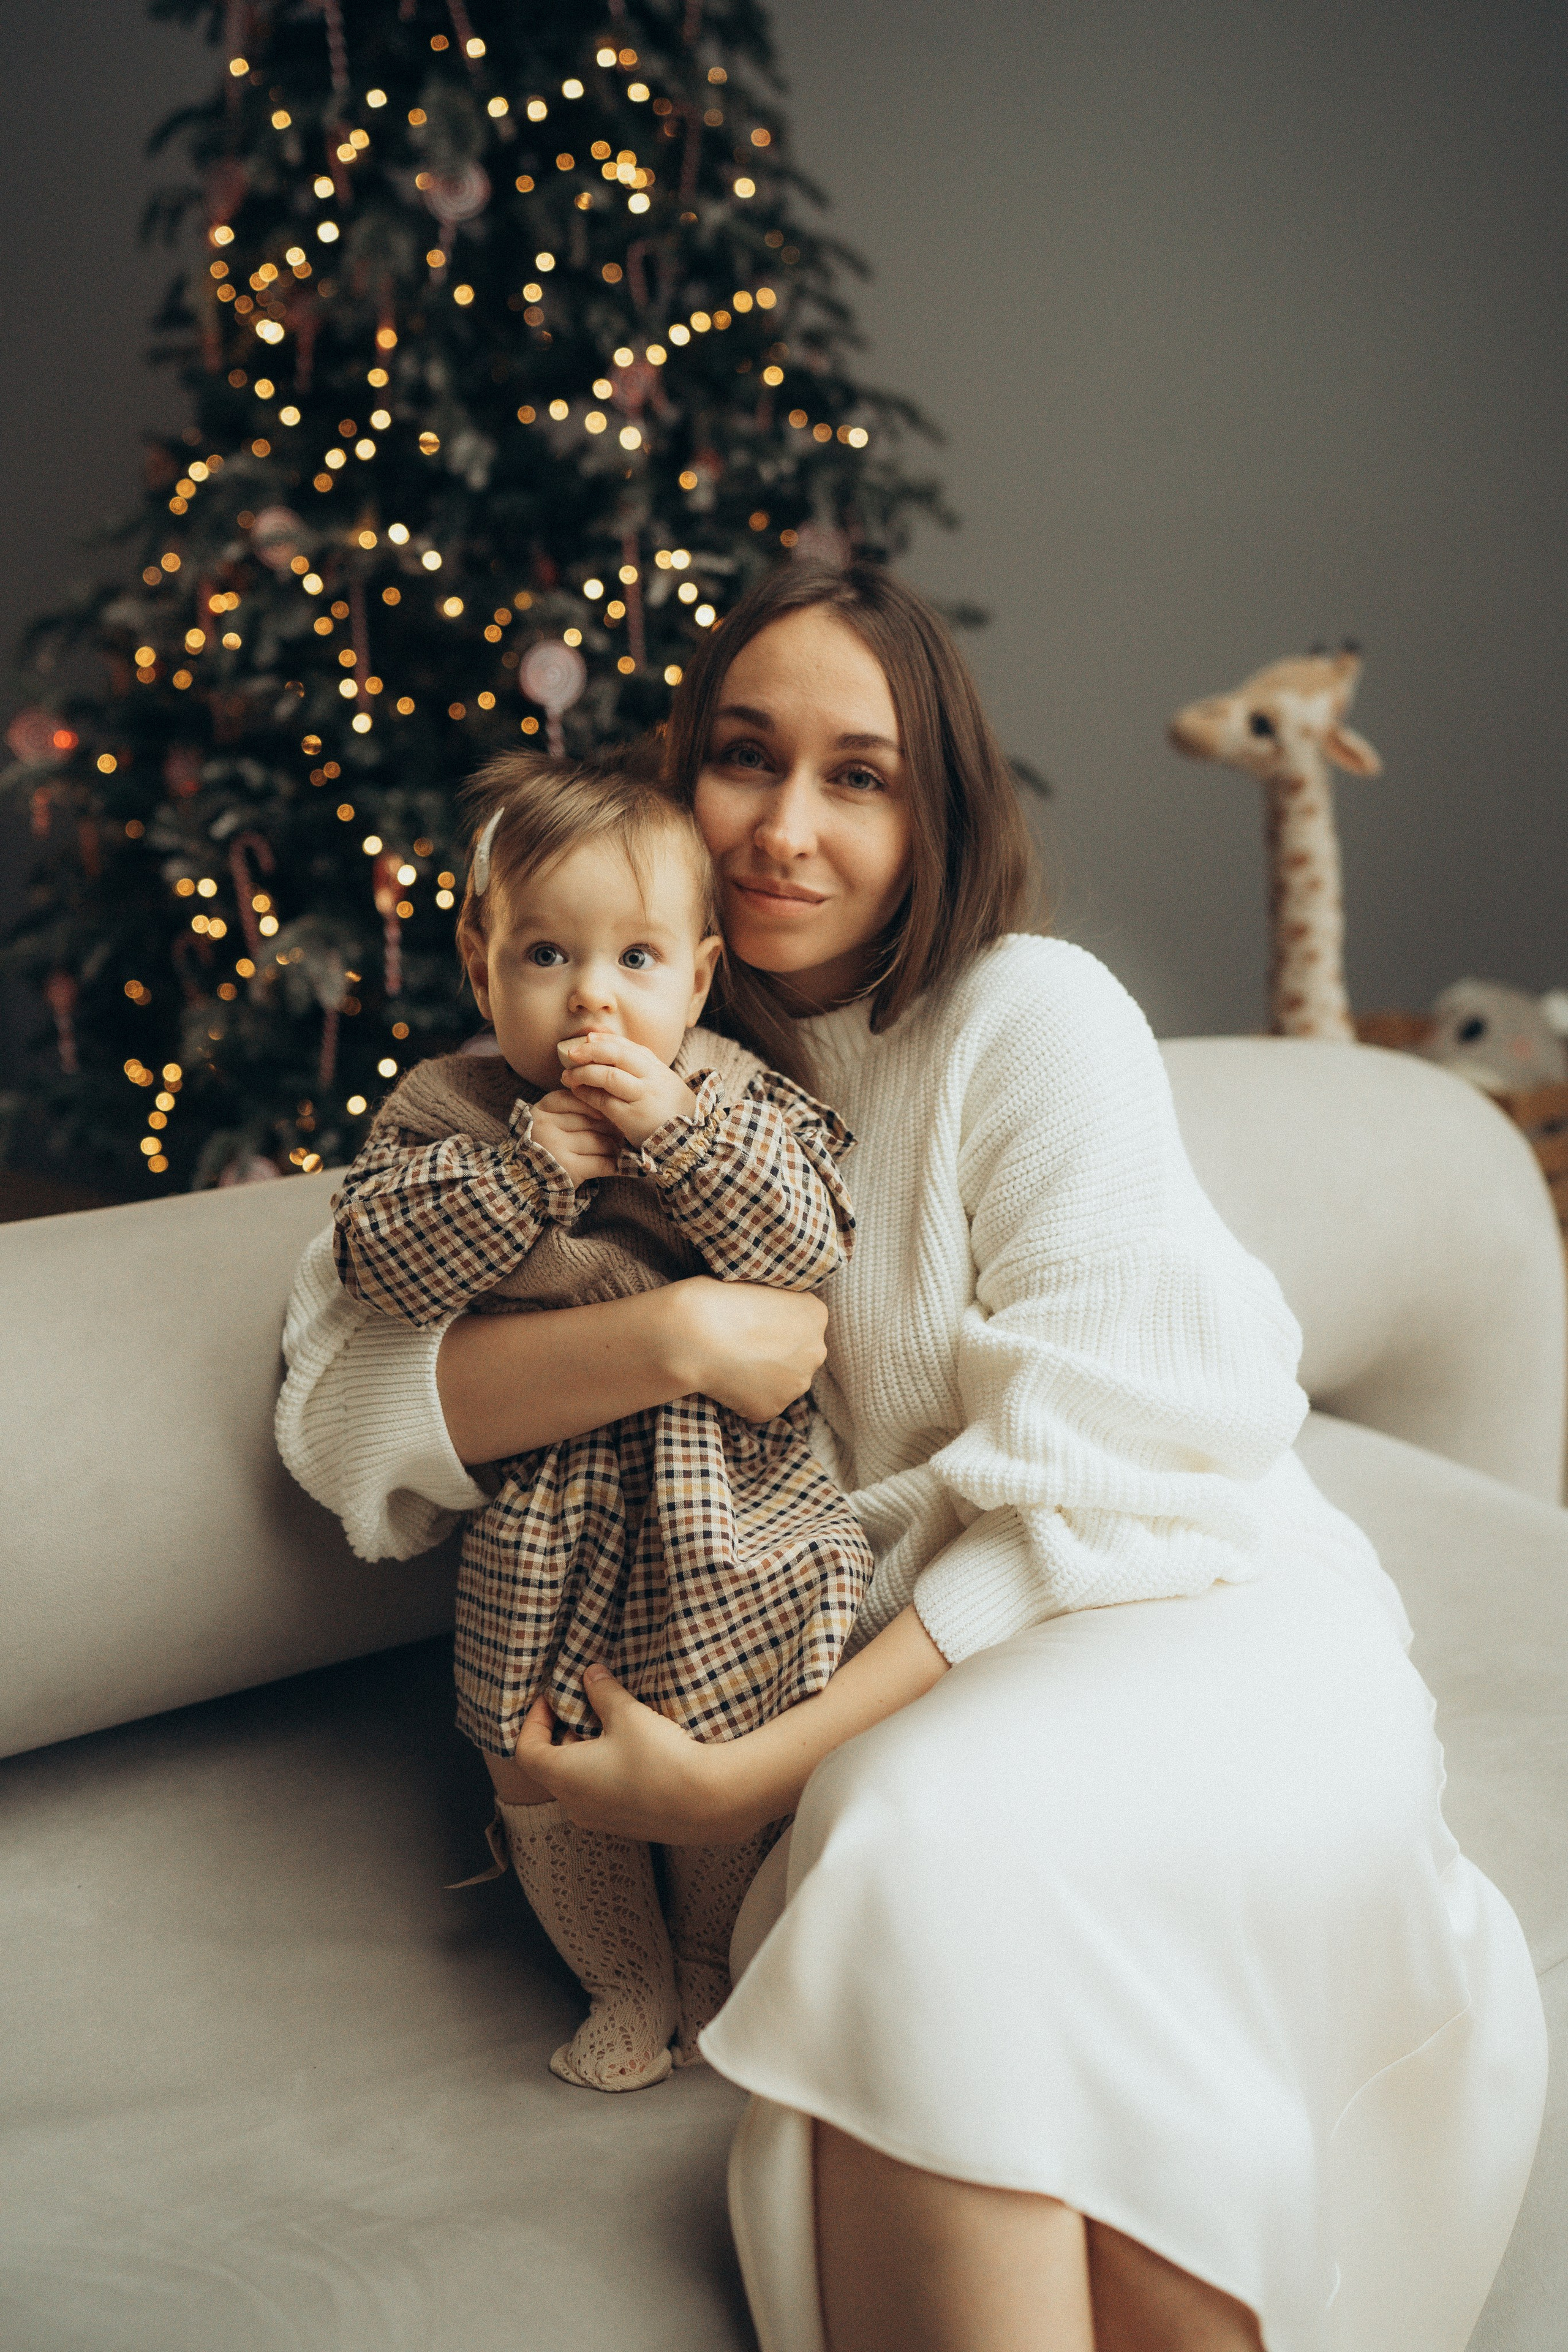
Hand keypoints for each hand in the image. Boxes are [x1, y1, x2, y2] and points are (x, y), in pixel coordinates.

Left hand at [515, 1671, 740, 1842]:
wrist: (707, 1802)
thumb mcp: (627, 1714)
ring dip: (584, 1753)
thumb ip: (602, 1692)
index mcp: (564, 1777)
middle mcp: (574, 1804)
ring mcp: (599, 1819)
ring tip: (611, 1728)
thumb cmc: (659, 1757)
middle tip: (584, 1708)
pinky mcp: (623, 1825)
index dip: (533, 1721)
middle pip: (551, 1766)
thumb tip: (590, 1674)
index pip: (527, 1750)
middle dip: (563, 1734)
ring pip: (576, 1782)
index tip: (551, 1699)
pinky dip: (602, 1772)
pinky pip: (599, 1795)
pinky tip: (632, 1753)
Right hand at [529, 1089, 620, 1184]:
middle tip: (620, 1134)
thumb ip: (568, 1111)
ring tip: (618, 1150)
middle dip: (610, 1128)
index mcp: (540, 1111)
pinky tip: (616, 1166)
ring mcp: (556, 1148)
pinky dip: (613, 1165)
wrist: (528, 1184)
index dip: (593, 1106)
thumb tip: (607, 1107)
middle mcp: (546, 1127)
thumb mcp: (548, 1124)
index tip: (604, 1114)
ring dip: (614, 1147)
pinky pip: (601, 1163)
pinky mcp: (569, 1168)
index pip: (573, 1099)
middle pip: (591, 1121)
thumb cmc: (544, 1150)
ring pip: (599, 1141)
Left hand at [559, 1030, 697, 1149]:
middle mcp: (652, 1079)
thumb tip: (610, 1050)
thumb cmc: (670, 1111)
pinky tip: (577, 1092)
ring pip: (609, 1076)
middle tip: (571, 1054)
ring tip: (568, 1075)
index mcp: (658, 1069)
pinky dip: (588, 1095)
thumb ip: (642, 1069)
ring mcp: (643, 1098)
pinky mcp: (633, 1118)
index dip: (606, 1040)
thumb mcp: (663, 1084)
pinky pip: (605, 1101)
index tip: (588, 1038)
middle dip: (591, 1051)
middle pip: (618, 1055)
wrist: (688, 1141)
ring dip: (584, 1073)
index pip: (629, 1047)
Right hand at [670, 1276, 826, 1418]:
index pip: (803, 1323)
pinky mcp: (773, 1408)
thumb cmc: (718, 1298)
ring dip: (762, 1379)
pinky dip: (744, 1398)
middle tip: (742, 1346)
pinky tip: (724, 1382)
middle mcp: (815, 1351)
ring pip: (782, 1384)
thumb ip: (775, 1302)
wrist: (693, 1333)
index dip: (776, 1325)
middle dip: (776, 1355)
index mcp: (815, 1314)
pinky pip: (759, 1405)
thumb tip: (770, 1312)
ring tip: (731, 1365)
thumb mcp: (759, 1285)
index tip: (753, 1322)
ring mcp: (796, 1384)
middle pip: (799, 1357)